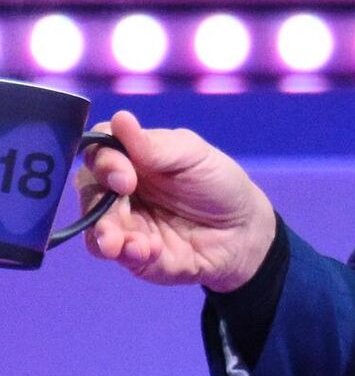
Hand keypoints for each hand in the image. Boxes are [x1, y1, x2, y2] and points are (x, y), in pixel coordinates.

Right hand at [79, 108, 276, 291]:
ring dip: (107, 234)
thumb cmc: (218, 183)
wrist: (245, 230)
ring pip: (94, 228)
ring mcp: (125, 224)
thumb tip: (120, 119)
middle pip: (88, 192)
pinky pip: (118, 256)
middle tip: (124, 204)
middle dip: (98, 202)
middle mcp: (118, 191)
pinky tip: (149, 251)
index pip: (96, 153)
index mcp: (130, 159)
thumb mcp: (194, 156)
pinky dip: (129, 253)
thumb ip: (155, 145)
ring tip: (132, 243)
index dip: (102, 162)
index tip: (124, 177)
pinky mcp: (134, 255)